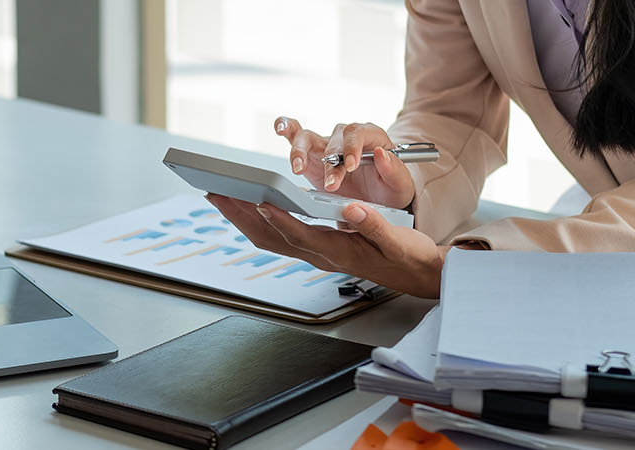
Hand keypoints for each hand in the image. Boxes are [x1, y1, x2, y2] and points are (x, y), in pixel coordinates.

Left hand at [205, 193, 446, 297]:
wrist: (418, 275)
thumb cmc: (409, 257)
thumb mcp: (399, 241)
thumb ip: (375, 225)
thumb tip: (352, 209)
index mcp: (339, 251)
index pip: (301, 235)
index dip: (279, 219)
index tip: (260, 202)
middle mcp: (321, 255)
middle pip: (271, 237)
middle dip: (241, 215)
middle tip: (216, 192)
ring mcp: (316, 253)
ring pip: (269, 238)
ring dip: (242, 217)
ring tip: (220, 194)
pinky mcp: (317, 248)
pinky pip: (279, 236)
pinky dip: (259, 220)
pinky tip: (248, 205)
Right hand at [275, 117, 416, 208]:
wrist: (376, 202)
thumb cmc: (389, 191)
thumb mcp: (400, 186)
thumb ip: (394, 170)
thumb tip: (381, 154)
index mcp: (372, 138)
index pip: (359, 133)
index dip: (352, 147)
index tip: (350, 166)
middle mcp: (347, 136)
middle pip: (333, 139)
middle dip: (331, 163)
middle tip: (332, 185)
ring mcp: (326, 143)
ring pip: (309, 136)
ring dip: (301, 151)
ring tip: (298, 169)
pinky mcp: (310, 153)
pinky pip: (295, 134)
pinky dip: (286, 128)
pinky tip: (279, 129)